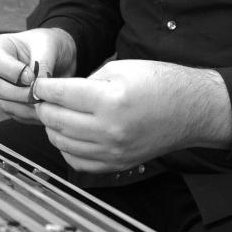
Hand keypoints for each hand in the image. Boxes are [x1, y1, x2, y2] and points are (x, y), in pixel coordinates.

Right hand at [0, 27, 76, 119]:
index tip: (33, 77)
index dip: (14, 71)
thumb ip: (41, 62)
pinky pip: (16, 114)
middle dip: (21, 93)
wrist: (57, 57)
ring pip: (6, 103)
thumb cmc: (49, 45)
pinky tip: (45, 109)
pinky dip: (31, 114)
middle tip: (41, 95)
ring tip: (46, 102)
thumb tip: (36, 84)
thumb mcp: (48, 45)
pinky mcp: (8, 104)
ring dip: (27, 106)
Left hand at [30, 60, 231, 173]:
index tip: (39, 84)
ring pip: (62, 143)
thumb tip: (60, 92)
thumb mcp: (121, 68)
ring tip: (56, 114)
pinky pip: (78, 162)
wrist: (192, 110)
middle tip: (44, 98)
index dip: (43, 87)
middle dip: (44, 107)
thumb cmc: (160, 83)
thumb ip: (86, 81)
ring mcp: (113, 151)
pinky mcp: (117, 163)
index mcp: (110, 100)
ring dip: (52, 127)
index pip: (60, 95)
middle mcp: (109, 129)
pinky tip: (70, 135)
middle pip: (56, 120)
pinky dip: (66, 148)